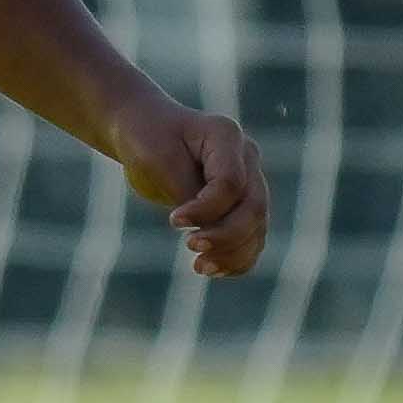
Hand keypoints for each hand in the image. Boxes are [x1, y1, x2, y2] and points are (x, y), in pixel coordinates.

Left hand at [114, 102, 270, 277]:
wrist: (145, 132)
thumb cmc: (147, 139)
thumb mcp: (157, 158)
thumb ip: (185, 189)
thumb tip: (209, 227)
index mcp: (226, 134)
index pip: (231, 183)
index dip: (206, 209)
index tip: (173, 221)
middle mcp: (246, 157)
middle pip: (254, 207)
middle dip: (226, 235)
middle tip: (191, 247)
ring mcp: (250, 181)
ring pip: (257, 226)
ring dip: (233, 253)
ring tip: (200, 267)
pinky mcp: (242, 204)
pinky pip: (251, 237)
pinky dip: (237, 258)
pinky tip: (213, 270)